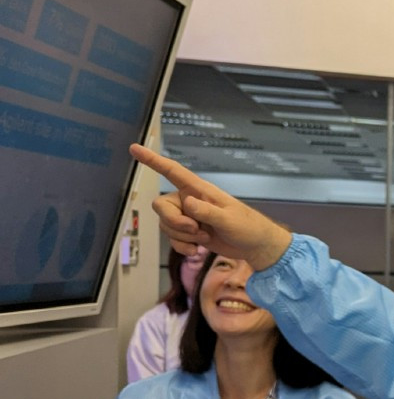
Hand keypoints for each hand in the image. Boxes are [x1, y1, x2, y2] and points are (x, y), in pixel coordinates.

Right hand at [130, 144, 292, 270]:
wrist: (253, 245)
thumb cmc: (247, 227)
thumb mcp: (230, 219)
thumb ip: (208, 212)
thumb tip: (188, 204)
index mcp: (199, 190)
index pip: (173, 172)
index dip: (153, 160)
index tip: (134, 148)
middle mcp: (189, 200)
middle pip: (161, 206)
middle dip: (174, 222)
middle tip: (197, 231)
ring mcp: (187, 217)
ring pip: (165, 225)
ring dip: (183, 237)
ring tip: (205, 238)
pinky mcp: (188, 232)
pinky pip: (172, 239)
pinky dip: (182, 246)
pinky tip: (196, 251)